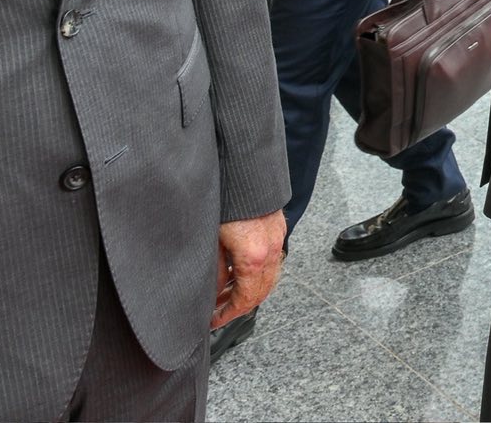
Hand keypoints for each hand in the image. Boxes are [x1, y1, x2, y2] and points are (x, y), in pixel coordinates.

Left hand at [213, 209, 285, 327]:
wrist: (244, 170)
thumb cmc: (226, 201)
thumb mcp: (212, 241)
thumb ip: (216, 270)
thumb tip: (214, 291)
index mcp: (254, 257)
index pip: (246, 298)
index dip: (229, 313)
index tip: (214, 320)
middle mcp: (271, 250)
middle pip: (262, 291)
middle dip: (240, 305)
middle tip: (218, 311)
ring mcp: (277, 238)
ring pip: (270, 276)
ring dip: (249, 289)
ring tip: (224, 291)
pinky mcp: (277, 228)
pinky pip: (272, 260)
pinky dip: (257, 273)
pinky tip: (238, 270)